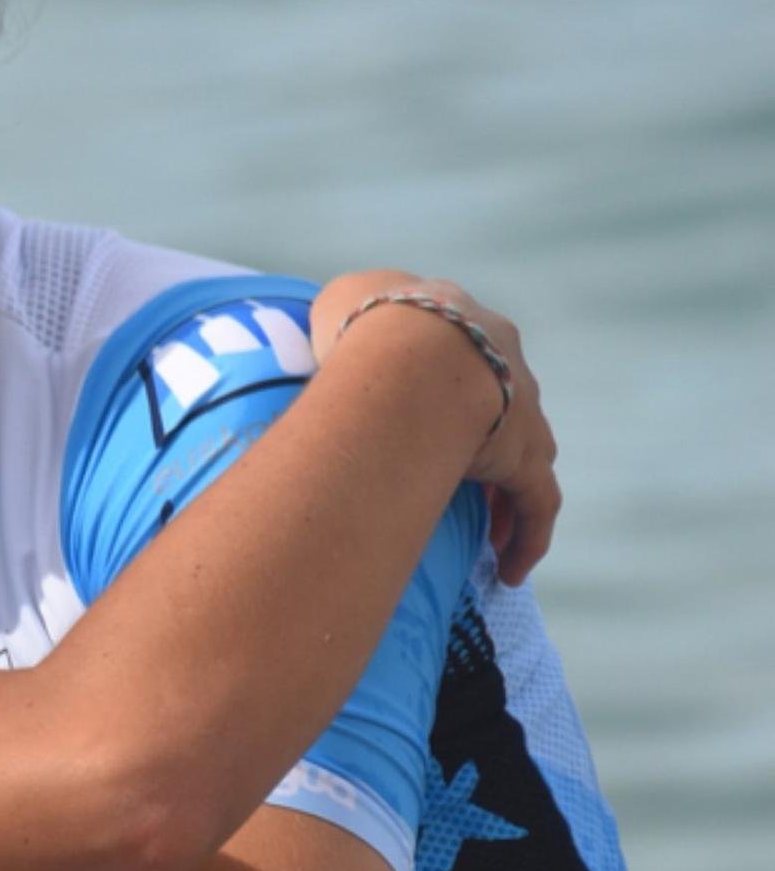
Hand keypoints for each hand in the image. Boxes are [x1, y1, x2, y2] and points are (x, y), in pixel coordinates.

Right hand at [311, 270, 560, 586]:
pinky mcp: (525, 457)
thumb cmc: (360, 324)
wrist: (405, 350)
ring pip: (525, 457)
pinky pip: (536, 505)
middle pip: (502, 406)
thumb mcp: (343, 300)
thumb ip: (346, 314)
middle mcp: (502, 358)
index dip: (445, 388)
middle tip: (459, 482)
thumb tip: (334, 333)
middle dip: (484, 443)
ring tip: (489, 538)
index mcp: (461, 320)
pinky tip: (511, 571)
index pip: (464, 355)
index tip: (426, 417)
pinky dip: (528, 539)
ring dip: (509, 496)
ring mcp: (520, 409)